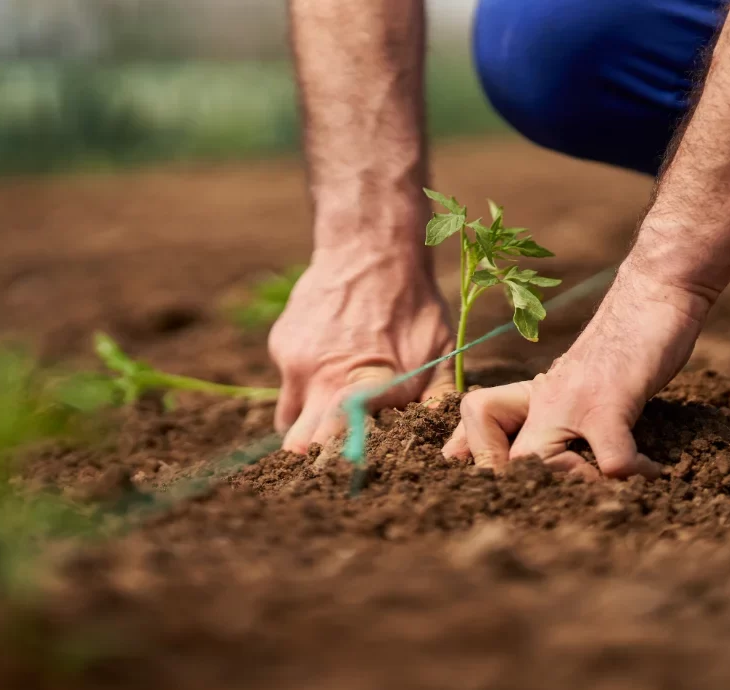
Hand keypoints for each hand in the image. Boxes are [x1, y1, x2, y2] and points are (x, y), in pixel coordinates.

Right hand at [269, 246, 453, 451]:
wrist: (370, 246)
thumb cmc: (414, 303)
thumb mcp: (440, 349)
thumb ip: (438, 397)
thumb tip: (447, 441)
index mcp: (366, 388)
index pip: (338, 445)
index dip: (337, 465)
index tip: (344, 475)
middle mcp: (323, 380)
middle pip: (299, 444)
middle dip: (314, 456)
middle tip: (331, 459)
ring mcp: (296, 363)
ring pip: (290, 418)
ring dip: (307, 423)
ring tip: (334, 409)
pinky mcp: (282, 346)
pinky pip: (289, 382)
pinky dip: (306, 382)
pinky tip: (331, 359)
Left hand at [442, 264, 710, 478]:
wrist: (653, 293)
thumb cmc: (624, 345)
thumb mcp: (579, 383)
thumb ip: (559, 416)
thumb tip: (554, 458)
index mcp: (533, 399)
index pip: (476, 427)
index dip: (480, 460)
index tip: (499, 488)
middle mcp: (542, 401)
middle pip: (497, 460)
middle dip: (522, 491)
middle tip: (564, 502)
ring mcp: (571, 401)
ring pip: (538, 465)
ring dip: (575, 488)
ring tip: (609, 487)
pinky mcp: (609, 400)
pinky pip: (611, 460)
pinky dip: (633, 473)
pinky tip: (653, 471)